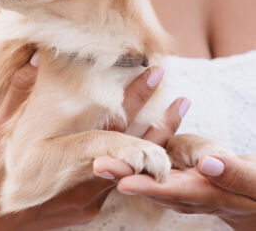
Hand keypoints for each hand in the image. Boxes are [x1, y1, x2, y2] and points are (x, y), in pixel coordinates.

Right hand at [0, 57, 184, 230]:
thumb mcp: (1, 130)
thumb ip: (19, 94)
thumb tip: (33, 59)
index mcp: (67, 160)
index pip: (113, 126)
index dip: (135, 98)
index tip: (153, 73)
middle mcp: (86, 184)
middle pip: (134, 152)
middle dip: (159, 123)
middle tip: (180, 98)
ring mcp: (89, 200)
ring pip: (132, 171)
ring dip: (150, 144)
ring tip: (170, 120)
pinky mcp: (88, 209)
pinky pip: (119, 183)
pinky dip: (132, 164)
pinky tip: (139, 149)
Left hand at [109, 154, 255, 230]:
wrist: (252, 196)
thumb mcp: (255, 182)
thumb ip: (233, 174)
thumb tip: (208, 163)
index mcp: (203, 194)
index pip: (171, 191)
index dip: (147, 186)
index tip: (123, 182)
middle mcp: (182, 193)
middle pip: (149, 184)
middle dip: (123, 176)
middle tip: (99, 165)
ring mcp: (174, 184)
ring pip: (143, 174)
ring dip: (121, 167)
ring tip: (97, 158)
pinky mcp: (170, 173)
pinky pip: (149, 163)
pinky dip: (132, 155)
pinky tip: (113, 143)